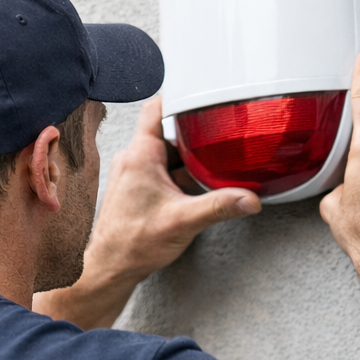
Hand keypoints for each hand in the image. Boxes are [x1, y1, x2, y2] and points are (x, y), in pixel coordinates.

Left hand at [34, 97, 259, 328]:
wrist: (110, 268)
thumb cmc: (133, 243)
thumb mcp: (185, 221)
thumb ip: (220, 206)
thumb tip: (249, 199)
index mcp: (141, 155)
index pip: (157, 108)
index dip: (180, 96)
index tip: (200, 92)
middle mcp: (134, 159)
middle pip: (170, 133)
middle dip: (195, 138)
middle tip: (219, 139)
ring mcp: (134, 174)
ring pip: (168, 155)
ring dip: (188, 162)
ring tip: (211, 168)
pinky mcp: (137, 189)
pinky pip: (162, 172)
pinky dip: (180, 177)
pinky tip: (195, 191)